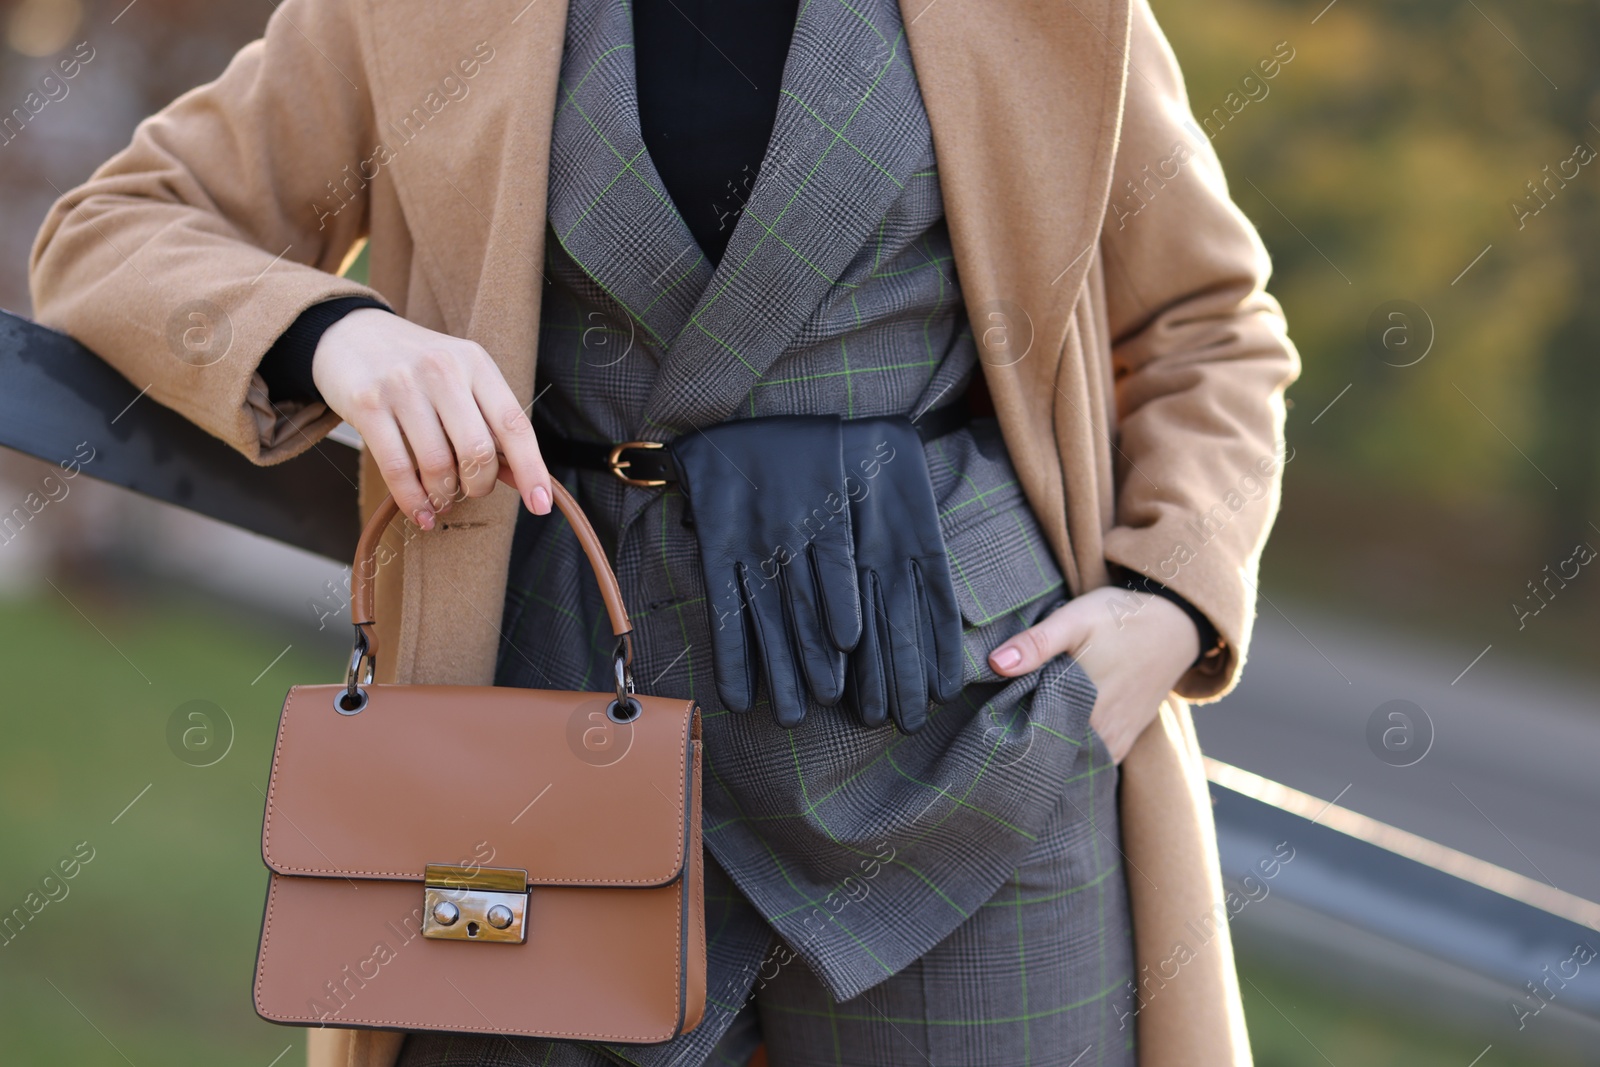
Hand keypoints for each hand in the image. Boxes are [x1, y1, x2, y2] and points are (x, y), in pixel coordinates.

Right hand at [312, 309, 551, 528]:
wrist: (350, 334)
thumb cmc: (417, 368)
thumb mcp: (461, 380)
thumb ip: (490, 424)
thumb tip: (521, 478)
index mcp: (475, 363)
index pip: (514, 424)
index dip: (532, 469)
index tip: (541, 505)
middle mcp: (442, 369)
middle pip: (477, 451)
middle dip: (479, 485)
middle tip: (470, 490)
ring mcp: (402, 385)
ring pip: (437, 464)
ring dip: (444, 495)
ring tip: (442, 498)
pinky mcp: (367, 404)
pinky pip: (397, 469)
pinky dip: (414, 501)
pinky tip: (422, 513)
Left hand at [986, 587, 1199, 762]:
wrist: (1177, 624)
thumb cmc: (1122, 617)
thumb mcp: (1075, 619)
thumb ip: (1036, 643)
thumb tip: (995, 664)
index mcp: (1085, 706)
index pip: (1035, 736)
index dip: (1011, 733)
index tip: (991, 726)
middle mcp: (1102, 732)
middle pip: (1053, 751)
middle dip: (1028, 745)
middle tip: (1001, 734)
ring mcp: (1116, 739)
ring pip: (1073, 760)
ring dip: (1052, 752)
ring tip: (1026, 737)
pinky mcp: (1126, 739)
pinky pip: (1094, 760)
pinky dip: (1074, 755)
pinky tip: (1056, 741)